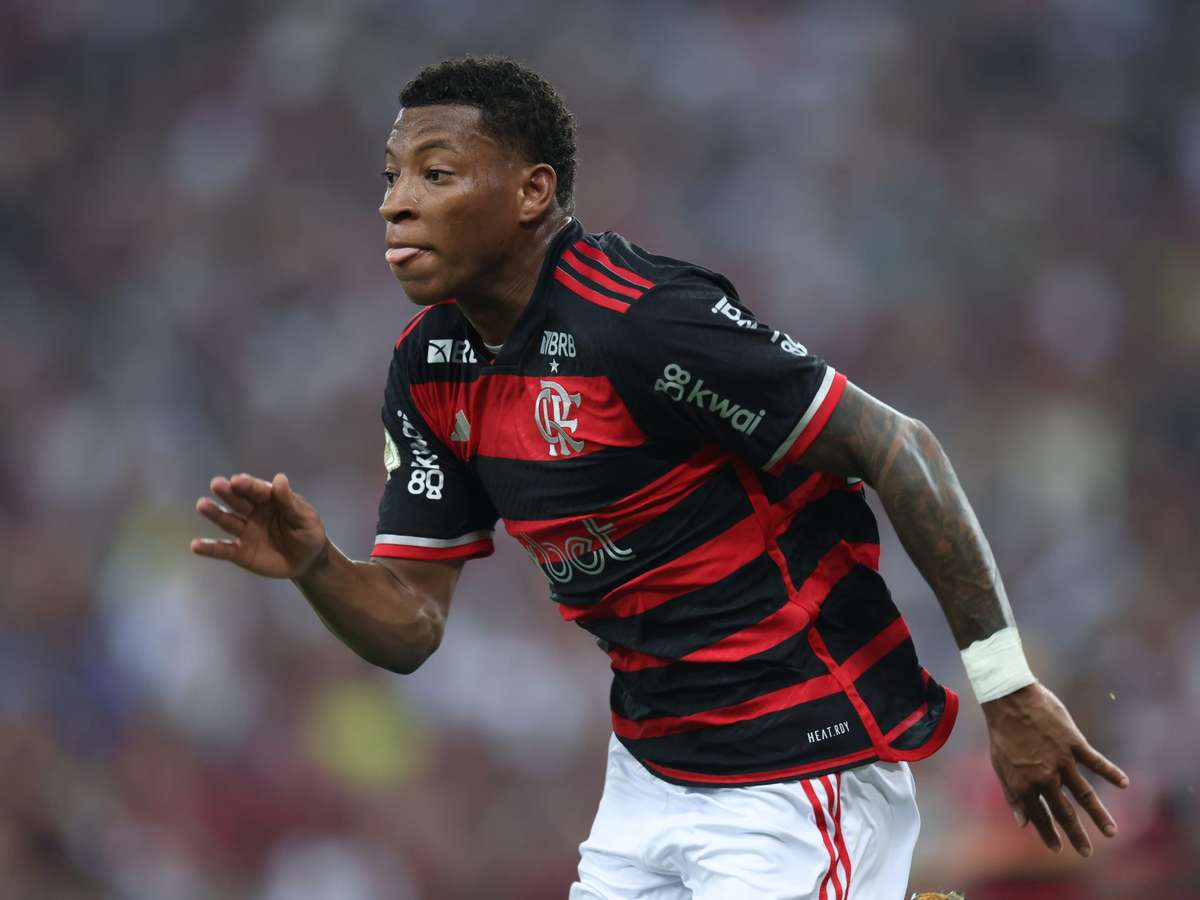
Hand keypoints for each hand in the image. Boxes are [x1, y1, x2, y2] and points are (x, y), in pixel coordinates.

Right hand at [191, 473, 327, 578]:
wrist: (308, 561)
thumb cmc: (308, 533)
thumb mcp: (305, 518)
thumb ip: (290, 502)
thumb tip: (280, 478)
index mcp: (270, 499)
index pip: (257, 490)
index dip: (248, 485)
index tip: (238, 480)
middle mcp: (253, 512)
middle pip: (238, 501)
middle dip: (228, 492)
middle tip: (217, 484)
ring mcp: (245, 531)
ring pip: (227, 521)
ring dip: (214, 513)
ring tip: (202, 504)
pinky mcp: (240, 552)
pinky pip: (223, 550)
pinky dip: (209, 548)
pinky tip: (196, 545)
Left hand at [983, 682, 1128, 856]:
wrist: (1008, 699)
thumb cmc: (1003, 733)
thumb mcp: (1000, 766)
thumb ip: (1012, 795)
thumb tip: (1021, 823)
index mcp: (1024, 784)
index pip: (1039, 816)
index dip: (1048, 833)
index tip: (1056, 849)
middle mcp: (1045, 777)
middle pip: (1064, 812)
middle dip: (1076, 834)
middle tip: (1087, 853)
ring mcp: (1061, 761)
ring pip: (1084, 795)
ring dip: (1099, 815)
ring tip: (1112, 832)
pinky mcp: (1073, 743)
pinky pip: (1096, 762)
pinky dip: (1111, 773)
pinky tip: (1125, 784)